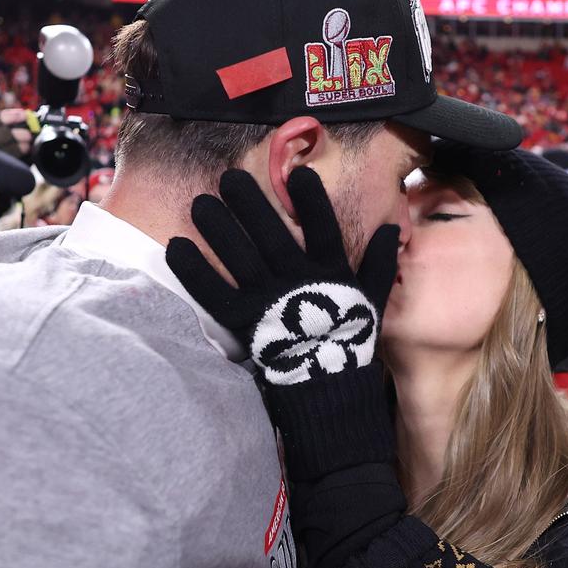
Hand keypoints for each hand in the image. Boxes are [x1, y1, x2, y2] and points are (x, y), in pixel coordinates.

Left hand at [166, 167, 400, 480]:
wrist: (330, 393)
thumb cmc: (349, 339)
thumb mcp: (371, 299)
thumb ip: (380, 262)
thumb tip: (391, 228)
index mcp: (332, 273)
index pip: (323, 229)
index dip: (312, 201)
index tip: (299, 173)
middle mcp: (299, 283)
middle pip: (272, 235)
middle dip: (250, 204)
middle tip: (227, 177)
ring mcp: (270, 302)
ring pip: (241, 258)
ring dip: (219, 229)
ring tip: (200, 202)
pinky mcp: (245, 323)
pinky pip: (214, 293)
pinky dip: (194, 271)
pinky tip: (176, 246)